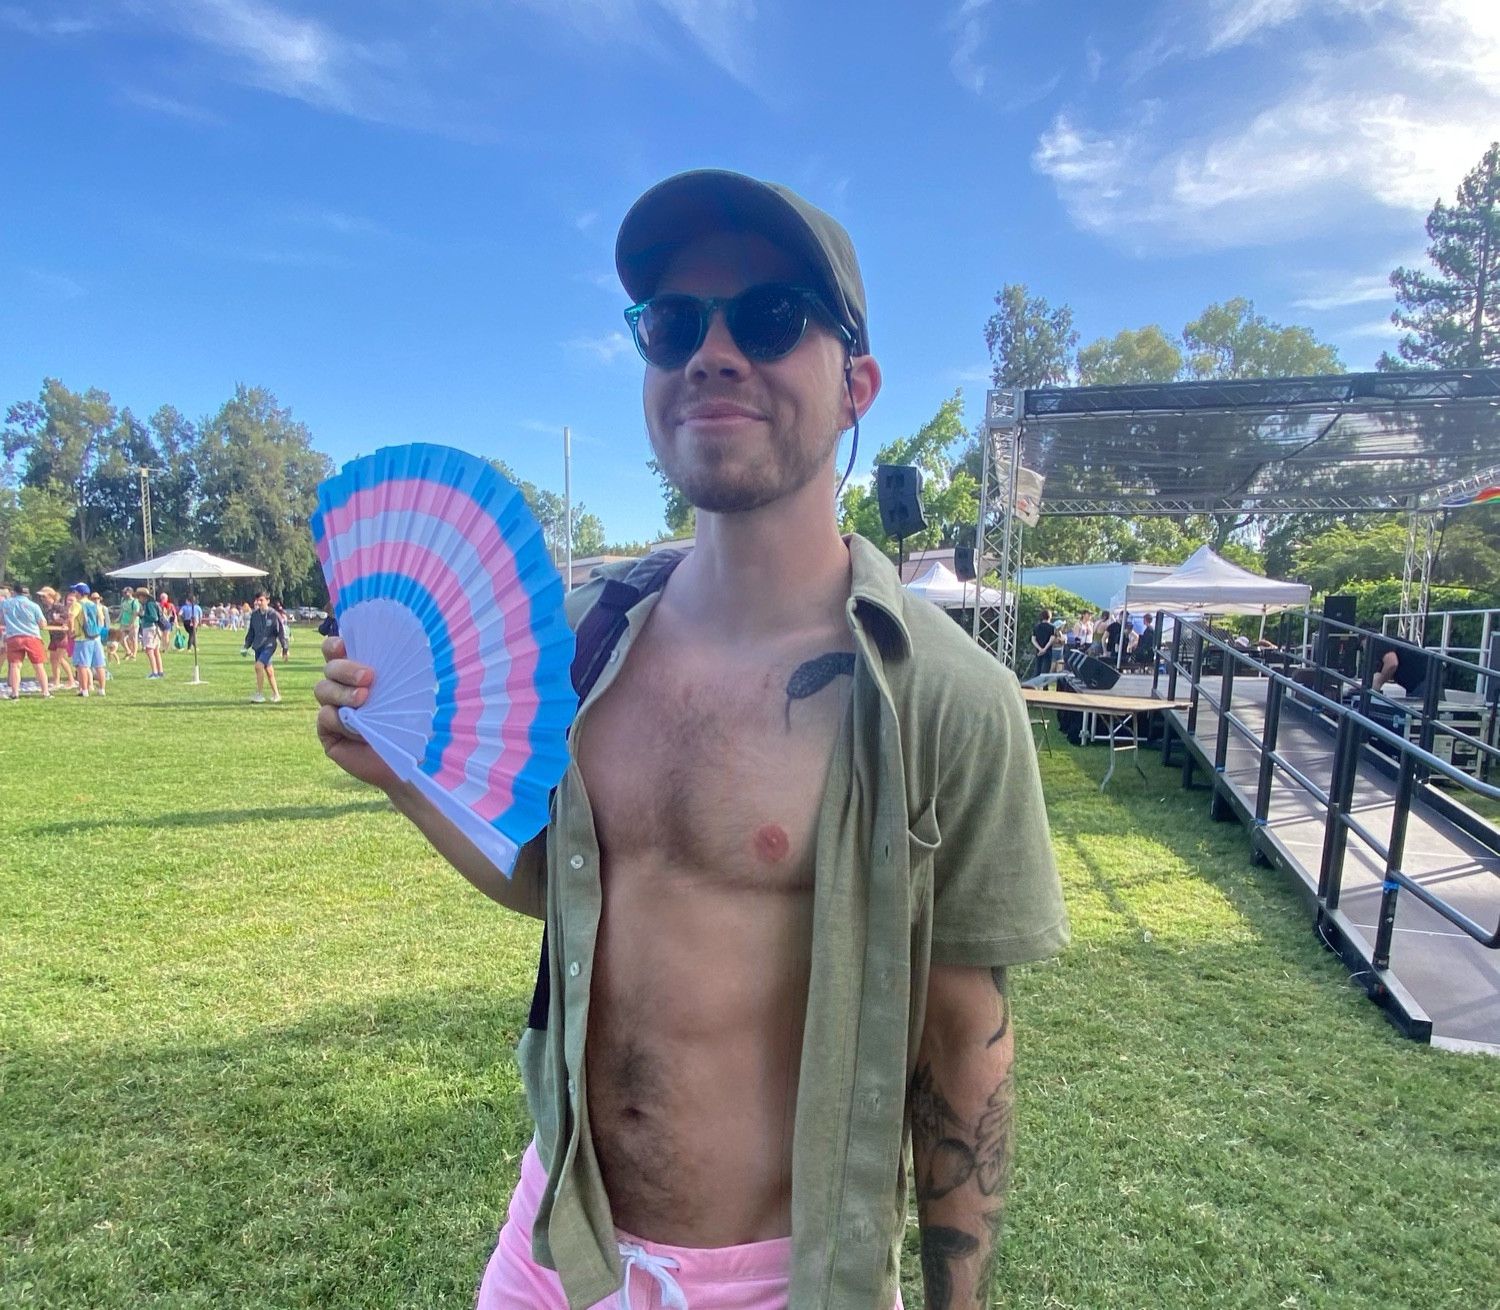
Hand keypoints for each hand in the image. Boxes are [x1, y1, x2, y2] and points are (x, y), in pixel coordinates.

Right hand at [315, 635, 398, 791]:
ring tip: (364, 700)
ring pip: (322, 689)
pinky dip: (341, 721)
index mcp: (359, 673)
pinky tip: (360, 730)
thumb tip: (404, 641)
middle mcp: (342, 688)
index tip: (345, 645)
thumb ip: (396, 669)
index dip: (335, 645)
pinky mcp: (328, 733)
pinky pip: (325, 718)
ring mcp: (332, 709)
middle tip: (369, 677)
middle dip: (345, 669)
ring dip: (342, 693)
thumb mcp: (409, 692)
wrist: (411, 760)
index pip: (336, 651)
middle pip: (329, 668)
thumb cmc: (413, 722)